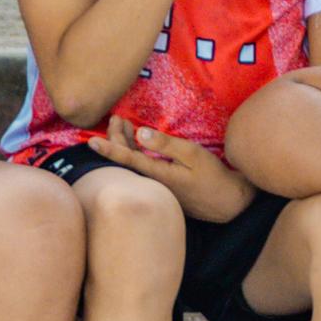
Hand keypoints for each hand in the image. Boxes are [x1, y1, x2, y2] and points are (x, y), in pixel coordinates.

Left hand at [100, 117, 251, 221]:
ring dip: (127, 143)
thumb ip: (166, 144)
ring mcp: (157, 186)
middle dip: (117, 137)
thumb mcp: (192, 155)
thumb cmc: (213, 176)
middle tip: (116, 118)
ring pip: (134, 163)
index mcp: (157, 174)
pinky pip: (142, 168)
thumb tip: (140, 132)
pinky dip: (137, 152)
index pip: (126, 159)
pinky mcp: (163, 187)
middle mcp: (152, 183)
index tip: (90, 141)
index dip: (108, 148)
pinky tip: (139, 142)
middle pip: (126, 159)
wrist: (229, 203)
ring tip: (124, 124)